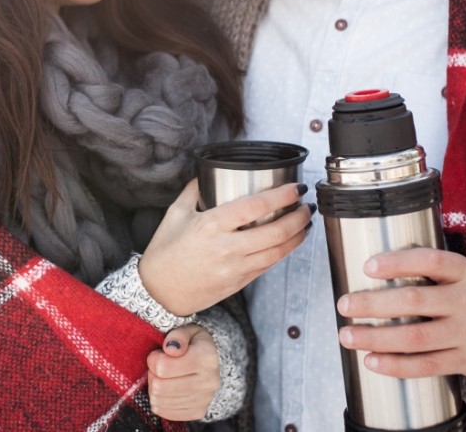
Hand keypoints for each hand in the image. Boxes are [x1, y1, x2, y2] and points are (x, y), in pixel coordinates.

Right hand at [139, 179, 312, 315]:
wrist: (158, 292)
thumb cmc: (164, 253)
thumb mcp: (175, 214)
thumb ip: (194, 190)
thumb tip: (208, 173)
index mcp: (211, 225)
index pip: (256, 207)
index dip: (282, 196)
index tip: (296, 188)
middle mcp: (227, 248)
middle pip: (276, 232)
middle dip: (299, 216)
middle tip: (306, 205)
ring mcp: (235, 268)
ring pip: (278, 252)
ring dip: (297, 236)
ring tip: (305, 223)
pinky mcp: (239, 282)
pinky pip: (268, 265)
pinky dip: (283, 252)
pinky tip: (288, 242)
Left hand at [147, 325, 219, 421]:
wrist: (211, 364)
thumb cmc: (193, 344)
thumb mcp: (188, 330)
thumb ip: (178, 335)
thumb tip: (169, 348)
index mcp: (207, 357)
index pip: (164, 367)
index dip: (153, 360)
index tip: (157, 354)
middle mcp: (210, 380)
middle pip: (159, 387)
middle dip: (152, 375)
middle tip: (157, 368)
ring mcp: (205, 399)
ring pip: (159, 401)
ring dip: (154, 389)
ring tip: (162, 378)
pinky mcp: (199, 412)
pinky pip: (165, 412)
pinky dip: (160, 401)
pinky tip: (166, 390)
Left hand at [336, 248, 465, 384]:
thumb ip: (432, 271)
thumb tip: (375, 268)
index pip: (430, 261)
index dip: (397, 262)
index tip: (367, 266)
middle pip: (414, 301)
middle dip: (373, 303)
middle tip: (344, 305)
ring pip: (415, 337)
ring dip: (375, 337)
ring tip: (348, 335)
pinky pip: (426, 365)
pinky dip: (395, 365)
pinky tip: (372, 361)